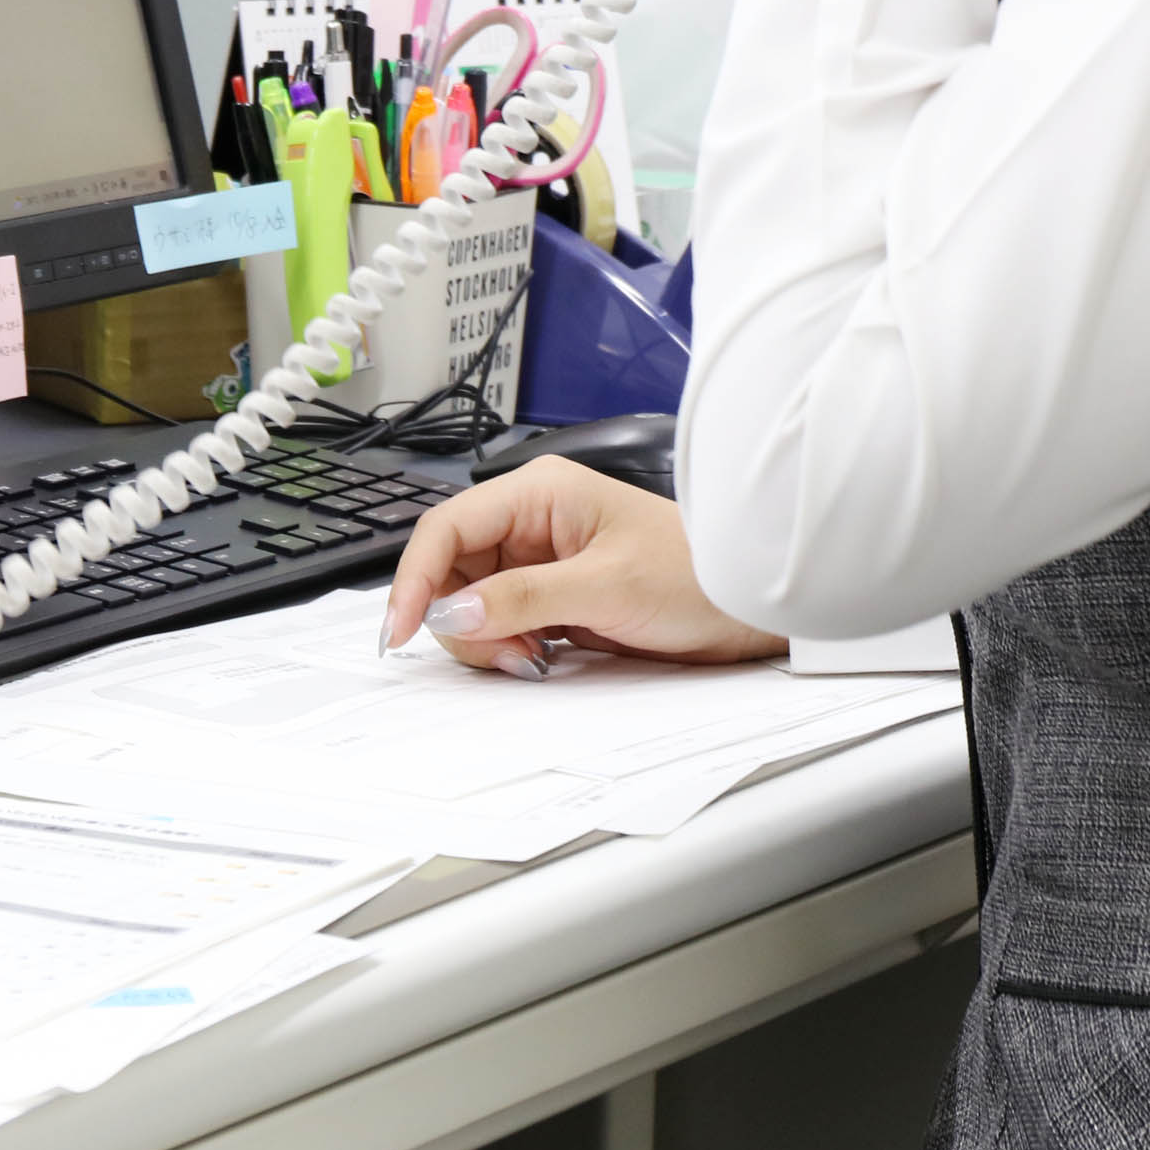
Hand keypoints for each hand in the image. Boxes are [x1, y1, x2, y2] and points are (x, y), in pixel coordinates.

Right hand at [377, 460, 784, 676]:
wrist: (748, 609)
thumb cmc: (696, 576)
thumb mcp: (606, 587)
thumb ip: (522, 599)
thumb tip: (450, 612)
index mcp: (541, 492)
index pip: (448, 527)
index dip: (415, 578)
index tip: (401, 631)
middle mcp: (533, 522)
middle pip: (450, 571)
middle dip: (459, 619)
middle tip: (504, 655)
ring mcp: (541, 562)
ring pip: (469, 604)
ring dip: (486, 640)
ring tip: (533, 657)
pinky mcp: (553, 598)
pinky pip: (500, 624)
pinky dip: (506, 648)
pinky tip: (541, 658)